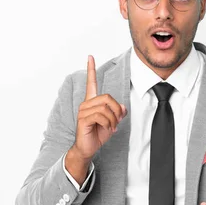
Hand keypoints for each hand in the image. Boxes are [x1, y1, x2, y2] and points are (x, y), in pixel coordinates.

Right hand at [66, 56, 126, 180]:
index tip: (90, 56)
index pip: (91, 82)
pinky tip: (109, 129)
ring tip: (112, 127)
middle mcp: (86, 104)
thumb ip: (118, 112)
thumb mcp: (113, 121)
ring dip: (113, 119)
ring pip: (105, 108)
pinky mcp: (83, 119)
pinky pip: (100, 116)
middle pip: (107, 98)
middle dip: (116, 110)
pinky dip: (109, 123)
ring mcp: (83, 111)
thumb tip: (122, 107)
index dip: (91, 69)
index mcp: (92, 102)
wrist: (88, 148)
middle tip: (117, 121)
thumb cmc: (98, 133)